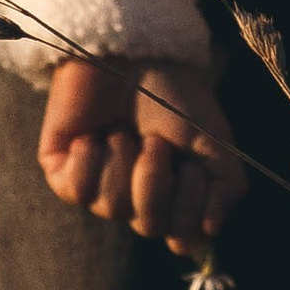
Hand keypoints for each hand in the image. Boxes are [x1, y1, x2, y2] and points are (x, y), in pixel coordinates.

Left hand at [36, 54, 243, 250]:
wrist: (132, 51)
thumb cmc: (174, 93)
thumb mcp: (214, 138)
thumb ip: (226, 185)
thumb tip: (210, 231)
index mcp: (173, 194)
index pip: (184, 239)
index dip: (190, 206)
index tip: (192, 166)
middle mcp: (136, 198)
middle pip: (149, 226)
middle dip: (155, 178)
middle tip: (153, 140)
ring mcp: (99, 188)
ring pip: (112, 208)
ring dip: (122, 158)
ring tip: (122, 128)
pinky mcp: (62, 173)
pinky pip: (76, 191)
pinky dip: (89, 158)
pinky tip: (92, 134)